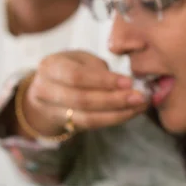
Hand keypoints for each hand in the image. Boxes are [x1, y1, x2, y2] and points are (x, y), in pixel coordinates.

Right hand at [18, 50, 147, 137]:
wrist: (49, 89)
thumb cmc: (72, 67)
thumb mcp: (81, 59)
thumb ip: (98, 69)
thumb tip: (126, 83)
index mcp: (50, 67)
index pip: (76, 76)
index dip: (103, 81)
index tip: (129, 82)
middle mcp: (45, 90)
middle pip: (81, 100)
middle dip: (114, 100)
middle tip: (140, 97)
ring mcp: (52, 111)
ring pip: (87, 117)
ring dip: (118, 113)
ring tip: (139, 106)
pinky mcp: (66, 125)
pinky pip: (91, 125)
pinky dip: (114, 119)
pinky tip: (131, 112)